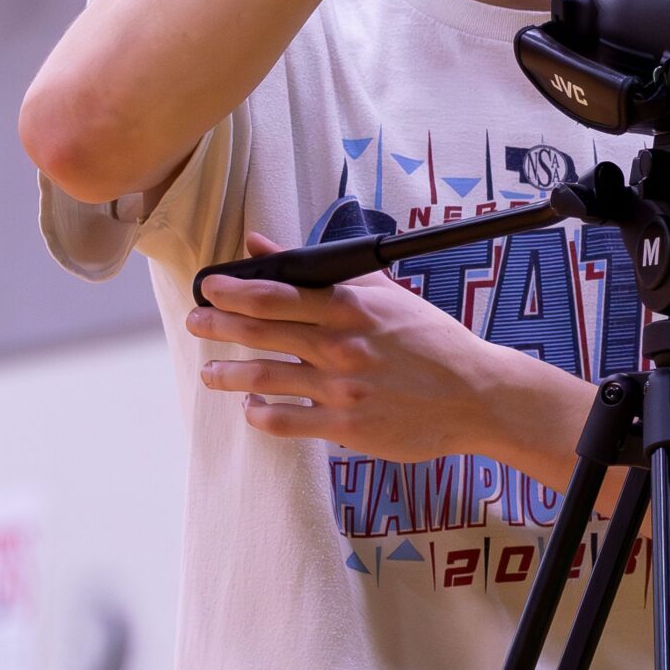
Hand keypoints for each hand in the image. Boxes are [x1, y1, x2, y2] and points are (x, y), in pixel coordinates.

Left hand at [185, 233, 573, 463]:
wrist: (476, 394)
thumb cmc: (432, 341)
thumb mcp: (386, 293)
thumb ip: (325, 269)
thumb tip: (265, 242)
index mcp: (352, 308)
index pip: (277, 293)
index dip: (232, 289)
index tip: (208, 284)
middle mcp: (341, 346)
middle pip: (262, 332)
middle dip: (218, 325)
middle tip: (194, 321)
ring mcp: (342, 389)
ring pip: (266, 379)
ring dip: (228, 375)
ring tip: (209, 373)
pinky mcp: (347, 427)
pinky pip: (288, 422)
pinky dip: (261, 415)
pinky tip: (251, 409)